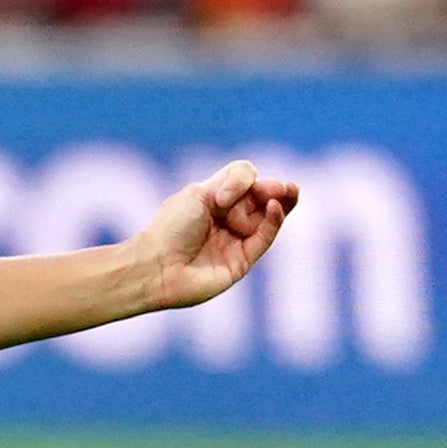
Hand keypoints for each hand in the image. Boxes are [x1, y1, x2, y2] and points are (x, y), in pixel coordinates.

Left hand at [131, 159, 300, 312]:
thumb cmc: (169, 228)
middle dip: (274, 189)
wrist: (155, 267)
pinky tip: (276, 207)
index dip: (244, 180)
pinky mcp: (242, 260)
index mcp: (212, 199)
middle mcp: (226, 218)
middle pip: (261, 197)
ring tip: (291, 191)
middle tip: (285, 187)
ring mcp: (235, 239)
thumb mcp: (200, 193)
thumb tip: (264, 194)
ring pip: (268, 217)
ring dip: (281, 203)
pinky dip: (273, 221)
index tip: (225, 195)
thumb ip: (233, 183)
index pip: (243, 181)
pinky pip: (264, 238)